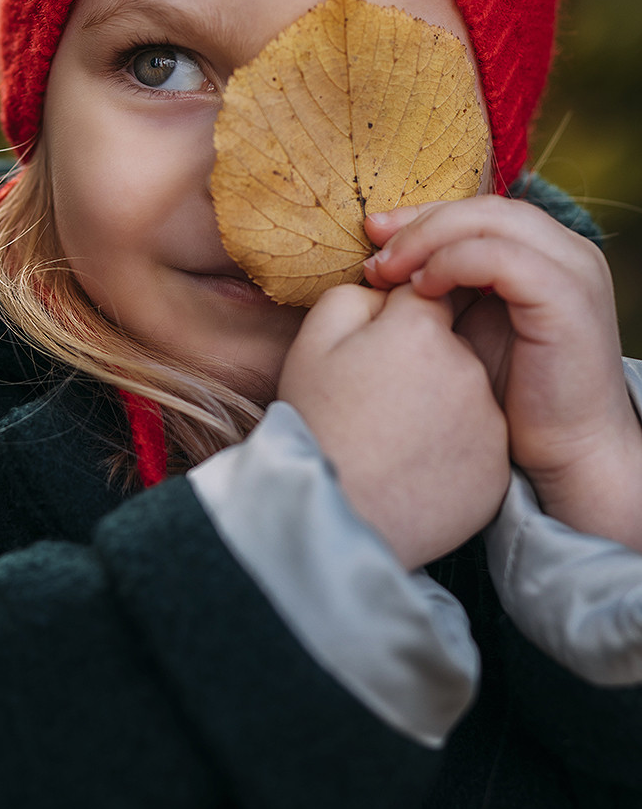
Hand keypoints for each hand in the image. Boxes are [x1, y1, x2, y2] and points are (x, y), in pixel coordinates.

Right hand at [278, 282, 509, 570]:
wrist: (329, 519)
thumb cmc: (315, 423)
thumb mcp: (313, 341)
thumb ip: (356, 295)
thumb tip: (390, 289)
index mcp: (422, 329)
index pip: (427, 293)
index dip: (395, 319)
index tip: (373, 349)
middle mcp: (468, 369)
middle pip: (451, 344)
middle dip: (422, 360)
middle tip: (376, 399)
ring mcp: (488, 423)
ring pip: (466, 394)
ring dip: (439, 404)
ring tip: (392, 437)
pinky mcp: (496, 471)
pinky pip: (477, 444)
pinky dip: (453, 450)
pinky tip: (412, 467)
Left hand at [363, 196, 641, 550]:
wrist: (572, 455)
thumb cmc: (516, 400)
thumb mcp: (473, 328)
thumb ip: (445, 289)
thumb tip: (385, 263)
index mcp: (548, 251)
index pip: (477, 208)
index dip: (420, 215)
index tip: (372, 235)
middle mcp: (568, 250)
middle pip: (480, 206)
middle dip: (417, 223)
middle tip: (372, 252)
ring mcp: (572, 269)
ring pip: (488, 220)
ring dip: (427, 240)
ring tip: (387, 272)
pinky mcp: (566, 297)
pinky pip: (498, 257)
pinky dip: (452, 264)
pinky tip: (421, 291)